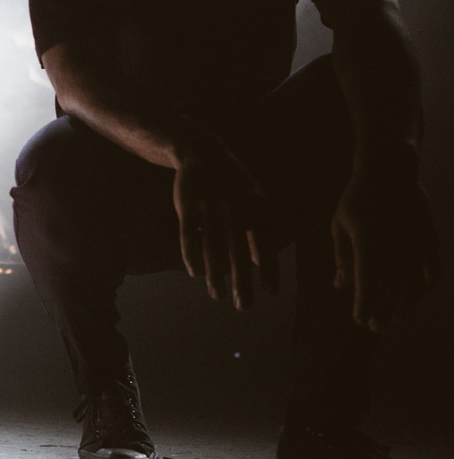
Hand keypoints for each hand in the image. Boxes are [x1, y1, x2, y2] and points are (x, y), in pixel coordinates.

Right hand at [172, 133, 276, 309]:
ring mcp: (210, 205)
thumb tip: (261, 264)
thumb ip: (258, 230)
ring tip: (218, 296)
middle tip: (244, 307)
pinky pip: (189, 234)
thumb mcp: (253, 200)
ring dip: (215, 274)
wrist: (202, 152)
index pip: (265, 242)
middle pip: (238, 250)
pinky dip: (191, 254)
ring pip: (213, 246)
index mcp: (255, 206)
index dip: (269, 268)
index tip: (271, 293)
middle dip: (242, 281)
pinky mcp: (187, 204)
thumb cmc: (232, 183)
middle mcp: (234, 206)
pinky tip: (194, 272)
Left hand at [332, 168, 440, 331]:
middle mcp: (395, 248)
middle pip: (391, 291)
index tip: (359, 321)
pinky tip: (413, 298)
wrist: (389, 171)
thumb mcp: (339, 225)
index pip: (366, 284)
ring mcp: (416, 245)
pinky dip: (423, 289)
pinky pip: (432, 273)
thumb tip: (340, 286)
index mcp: (369, 244)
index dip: (363, 305)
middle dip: (381, 312)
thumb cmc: (356, 198)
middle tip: (372, 327)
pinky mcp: (430, 241)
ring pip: (413, 287)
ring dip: (402, 306)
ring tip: (390, 317)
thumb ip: (342, 258)